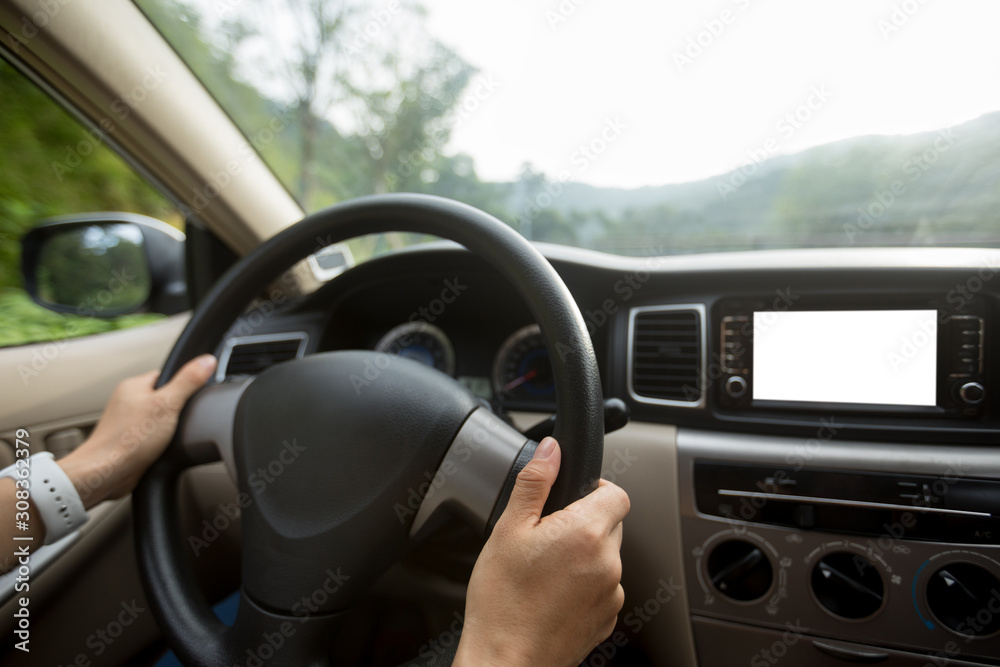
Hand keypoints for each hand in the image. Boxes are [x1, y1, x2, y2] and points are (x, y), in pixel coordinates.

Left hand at [58, 355, 216, 507]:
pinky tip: (161, 449)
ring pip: (159, 419)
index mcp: (134, 385)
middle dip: (176, 410)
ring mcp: (127, 422)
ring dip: (168, 428)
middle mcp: (128, 401)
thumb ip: (188, 381)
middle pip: (165, 398)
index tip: (191, 398)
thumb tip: (207, 360)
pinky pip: (153, 436)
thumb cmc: (128, 440)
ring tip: (167, 436)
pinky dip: (160, 442)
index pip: (167, 375)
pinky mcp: (130, 440)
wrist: (106, 473)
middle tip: (178, 420)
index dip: (183, 385)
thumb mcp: (168, 404)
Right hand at [455, 437, 629, 665]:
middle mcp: (608, 562)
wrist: (506, 660)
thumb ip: (534, 483)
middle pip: (611, 524)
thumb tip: (551, 449)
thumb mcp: (508, 529)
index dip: (594, 488)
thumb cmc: (502, 601)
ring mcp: (611, 593)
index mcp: (586, 532)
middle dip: (584, 522)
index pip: (617, 493)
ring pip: (606, 557)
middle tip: (546, 536)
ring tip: (544, 570)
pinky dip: (584, 584)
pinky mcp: (607, 618)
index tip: (571, 497)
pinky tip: (552, 593)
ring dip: (584, 555)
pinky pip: (603, 587)